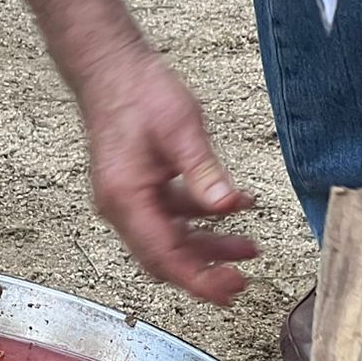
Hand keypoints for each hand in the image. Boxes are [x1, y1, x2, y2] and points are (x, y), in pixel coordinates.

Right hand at [76, 46, 258, 305]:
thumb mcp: (181, 130)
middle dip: (205, 273)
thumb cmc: (139, 94)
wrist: (111, 71)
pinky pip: (173, 218)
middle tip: (241, 283)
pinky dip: (203, 220)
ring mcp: (129, 202)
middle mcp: (123, 209)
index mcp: (127, 200)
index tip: (230, 289)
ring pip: (171, 241)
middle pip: (165, 259)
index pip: (164, 256)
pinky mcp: (140, 191)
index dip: (199, 279)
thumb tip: (228, 206)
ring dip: (209, 247)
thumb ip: (204, 172)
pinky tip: (236, 208)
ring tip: (250, 247)